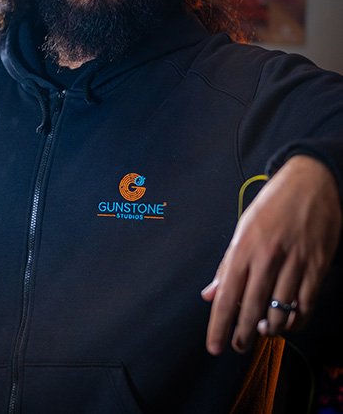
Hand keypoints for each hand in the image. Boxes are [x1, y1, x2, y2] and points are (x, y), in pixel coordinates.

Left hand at [201, 155, 340, 354]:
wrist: (310, 182)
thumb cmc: (272, 205)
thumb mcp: (243, 228)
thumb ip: (227, 265)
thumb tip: (210, 294)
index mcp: (244, 247)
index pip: (226, 295)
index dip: (218, 325)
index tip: (214, 346)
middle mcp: (268, 256)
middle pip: (253, 307)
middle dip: (243, 334)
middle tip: (239, 346)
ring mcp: (296, 262)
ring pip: (281, 311)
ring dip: (270, 329)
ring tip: (263, 333)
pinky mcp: (318, 265)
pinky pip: (306, 303)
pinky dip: (296, 320)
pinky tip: (288, 324)